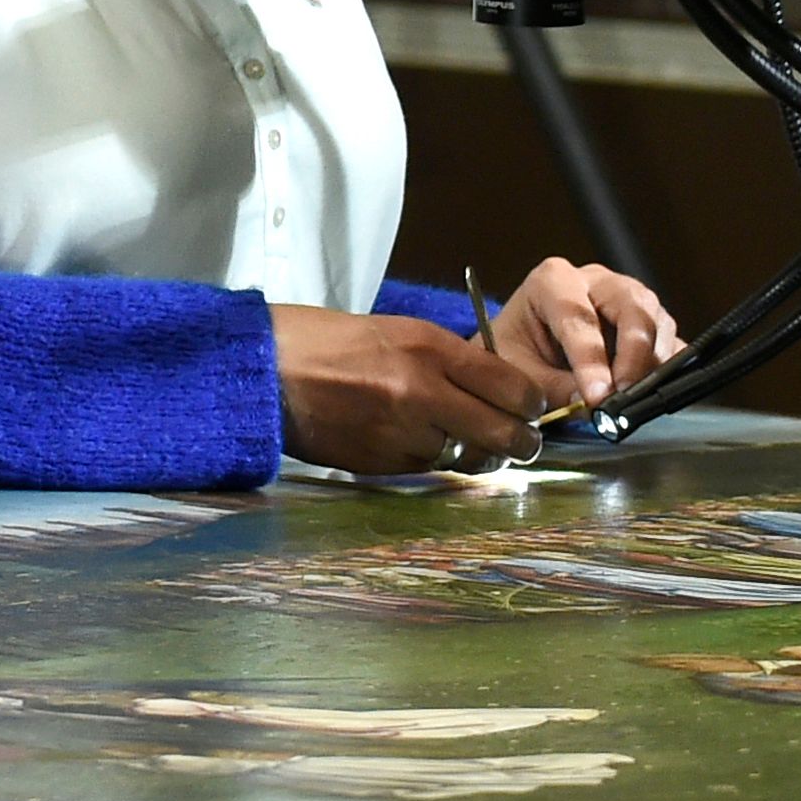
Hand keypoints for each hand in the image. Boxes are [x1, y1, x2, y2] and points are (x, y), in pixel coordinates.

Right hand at [270, 305, 569, 475]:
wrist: (266, 369)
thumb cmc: (330, 341)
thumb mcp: (399, 332)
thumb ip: (451, 361)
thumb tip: (498, 391)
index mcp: (430, 348)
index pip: (514, 388)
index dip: (534, 404)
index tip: (532, 408)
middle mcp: (422, 392)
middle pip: (504, 434)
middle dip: (523, 442)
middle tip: (523, 442)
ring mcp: (400, 431)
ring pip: (470, 458)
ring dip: (479, 456)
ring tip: (473, 445)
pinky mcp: (380, 462)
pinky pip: (430, 468)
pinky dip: (436, 460)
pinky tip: (424, 444)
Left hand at [480, 256, 681, 407]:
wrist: (524, 347)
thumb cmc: (515, 350)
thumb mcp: (516, 368)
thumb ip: (551, 387)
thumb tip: (590, 405)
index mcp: (553, 281)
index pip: (578, 316)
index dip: (590, 359)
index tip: (597, 396)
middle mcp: (597, 281)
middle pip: (632, 306)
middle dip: (634, 353)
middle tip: (625, 394)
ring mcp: (628, 299)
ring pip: (658, 322)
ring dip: (653, 363)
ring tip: (636, 399)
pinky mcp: (650, 324)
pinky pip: (672, 341)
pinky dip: (669, 368)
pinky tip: (654, 393)